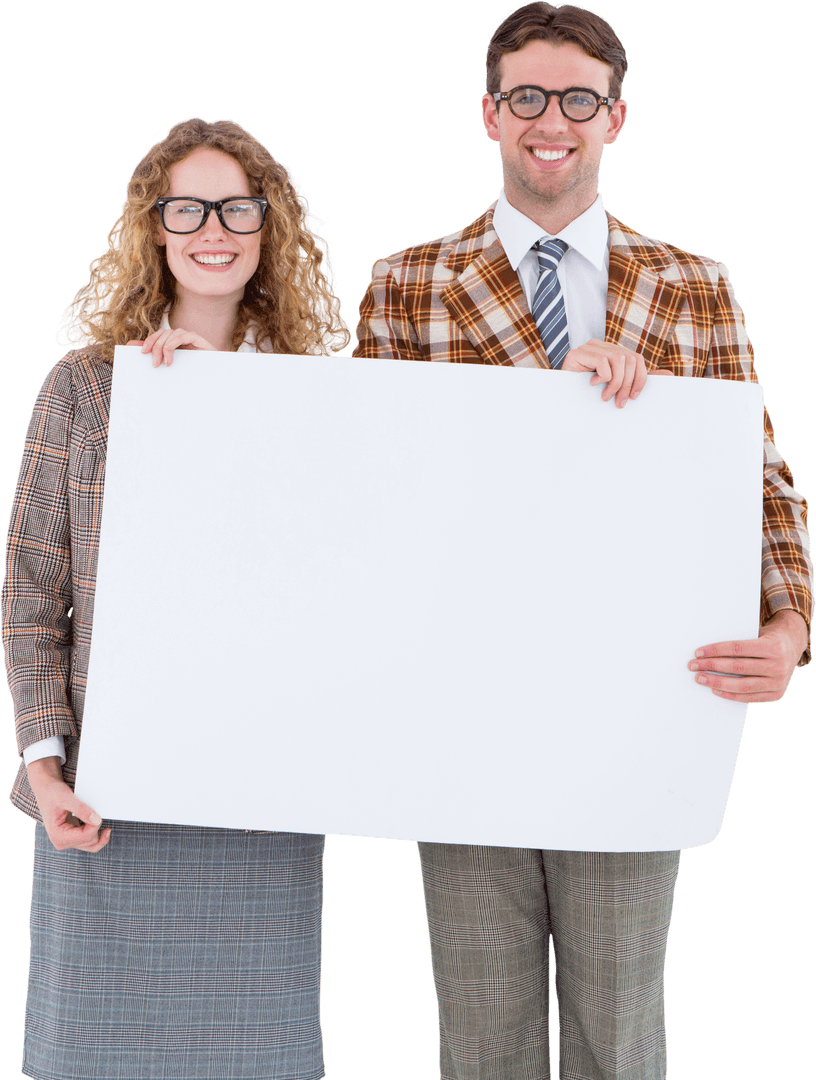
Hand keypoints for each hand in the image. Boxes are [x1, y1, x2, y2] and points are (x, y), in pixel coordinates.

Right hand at [27, 756, 110, 851]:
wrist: (46, 791)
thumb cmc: (53, 793)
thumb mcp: (66, 798)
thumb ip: (81, 809)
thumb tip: (97, 820)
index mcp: (58, 835)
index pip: (86, 837)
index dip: (95, 825)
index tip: (97, 812)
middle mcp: (61, 842)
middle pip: (90, 842)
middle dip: (96, 827)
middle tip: (96, 812)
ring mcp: (67, 841)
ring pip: (91, 845)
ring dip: (98, 833)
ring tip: (102, 820)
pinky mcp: (72, 838)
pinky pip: (88, 841)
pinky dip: (95, 833)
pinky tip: (96, 822)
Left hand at [126, 327, 216, 367]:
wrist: (213, 378)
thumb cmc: (190, 372)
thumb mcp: (168, 363)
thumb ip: (151, 353)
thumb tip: (130, 344)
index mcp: (174, 342)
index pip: (158, 335)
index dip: (148, 341)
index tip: (142, 353)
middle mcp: (181, 336)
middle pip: (162, 334)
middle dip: (155, 347)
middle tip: (154, 364)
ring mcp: (190, 336)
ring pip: (171, 334)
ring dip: (164, 348)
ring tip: (165, 363)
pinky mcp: (198, 339)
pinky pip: (182, 336)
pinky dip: (173, 344)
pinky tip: (170, 357)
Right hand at [561, 339, 672, 406]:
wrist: (563, 401)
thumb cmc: (591, 395)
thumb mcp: (620, 387)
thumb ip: (641, 379)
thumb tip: (669, 375)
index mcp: (613, 351)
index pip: (637, 358)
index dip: (640, 378)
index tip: (633, 397)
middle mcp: (603, 345)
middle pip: (630, 359)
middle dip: (627, 385)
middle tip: (619, 402)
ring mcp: (589, 347)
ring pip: (618, 359)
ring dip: (615, 383)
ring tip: (605, 396)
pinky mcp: (577, 353)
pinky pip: (602, 361)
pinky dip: (602, 377)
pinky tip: (592, 385)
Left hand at [688, 610, 808, 702]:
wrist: (793, 646)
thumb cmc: (768, 638)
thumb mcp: (758, 633)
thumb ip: (739, 643)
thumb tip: (708, 650)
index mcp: (773, 646)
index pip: (737, 648)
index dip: (715, 650)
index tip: (698, 652)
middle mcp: (778, 665)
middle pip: (737, 667)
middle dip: (712, 666)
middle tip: (693, 666)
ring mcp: (779, 682)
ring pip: (742, 685)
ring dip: (717, 682)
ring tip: (701, 678)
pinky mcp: (776, 694)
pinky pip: (749, 697)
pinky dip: (730, 695)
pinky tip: (716, 690)